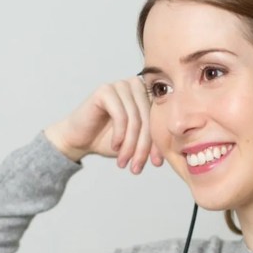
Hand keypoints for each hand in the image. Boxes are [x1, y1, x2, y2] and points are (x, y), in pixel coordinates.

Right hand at [44, 76, 163, 173]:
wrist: (79, 140)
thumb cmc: (108, 140)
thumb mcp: (136, 142)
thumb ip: (153, 140)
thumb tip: (173, 149)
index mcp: (147, 95)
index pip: (159, 119)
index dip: (158, 143)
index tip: (156, 164)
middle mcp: (135, 86)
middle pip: (148, 119)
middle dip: (143, 147)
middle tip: (136, 167)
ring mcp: (120, 85)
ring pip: (135, 119)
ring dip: (130, 145)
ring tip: (124, 162)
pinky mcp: (105, 91)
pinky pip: (120, 115)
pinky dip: (119, 135)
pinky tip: (114, 147)